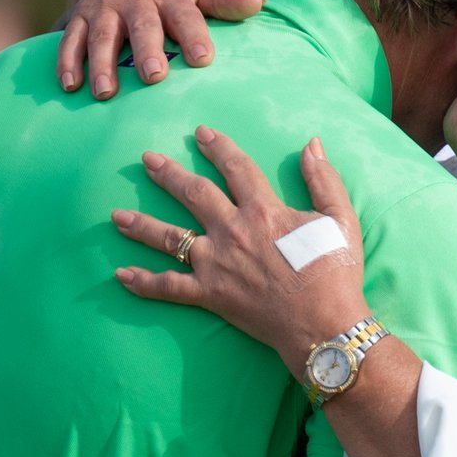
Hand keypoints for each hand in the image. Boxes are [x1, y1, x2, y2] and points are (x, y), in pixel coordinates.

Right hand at [57, 0, 265, 98]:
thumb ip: (226, 1)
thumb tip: (261, 2)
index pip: (185, 15)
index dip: (195, 35)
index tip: (204, 58)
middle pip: (142, 26)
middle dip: (146, 50)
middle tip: (154, 76)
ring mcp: (106, 6)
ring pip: (103, 35)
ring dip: (101, 63)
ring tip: (105, 92)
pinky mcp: (82, 14)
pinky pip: (72, 37)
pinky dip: (68, 60)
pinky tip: (70, 86)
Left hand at [111, 126, 368, 373]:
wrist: (323, 324)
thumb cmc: (335, 272)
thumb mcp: (341, 218)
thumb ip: (324, 179)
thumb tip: (312, 144)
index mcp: (263, 209)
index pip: (235, 167)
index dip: (218, 147)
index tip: (201, 133)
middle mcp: (232, 230)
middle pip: (193, 193)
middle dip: (168, 174)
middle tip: (148, 160)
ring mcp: (216, 263)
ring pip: (170, 237)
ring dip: (141, 224)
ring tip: (116, 215)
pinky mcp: (210, 294)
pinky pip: (169, 287)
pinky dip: (143, 282)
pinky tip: (120, 275)